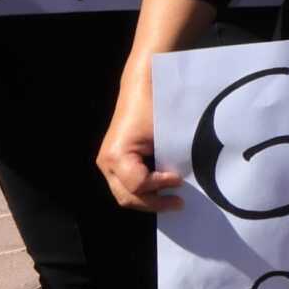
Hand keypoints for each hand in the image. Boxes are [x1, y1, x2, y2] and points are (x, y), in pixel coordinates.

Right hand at [97, 73, 180, 211]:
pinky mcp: (114, 161)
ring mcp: (107, 163)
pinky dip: (144, 189)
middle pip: (127, 198)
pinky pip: (126, 183)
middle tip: (179, 203)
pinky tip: (162, 187)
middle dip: (154, 203)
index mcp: (116, 156)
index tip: (179, 179)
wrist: (142, 86)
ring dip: (148, 198)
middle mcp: (106, 163)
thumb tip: (182, 183)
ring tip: (172, 198)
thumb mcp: (164, 135)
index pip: (138, 185)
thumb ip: (169, 160)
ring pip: (124, 194)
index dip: (160, 185)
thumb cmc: (155, 106)